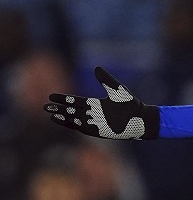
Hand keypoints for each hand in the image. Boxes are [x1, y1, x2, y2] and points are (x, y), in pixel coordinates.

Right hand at [44, 66, 159, 138]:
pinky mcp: (100, 131)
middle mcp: (93, 114)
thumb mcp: (117, 90)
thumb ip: (106, 80)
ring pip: (75, 120)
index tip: (51, 96)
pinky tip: (67, 121)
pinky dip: (75, 125)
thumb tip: (96, 68)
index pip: (75, 101)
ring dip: (63, 118)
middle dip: (59, 109)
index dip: (64, 99)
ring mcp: (95, 123)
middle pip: (72, 111)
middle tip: (45, 106)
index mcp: (95, 104)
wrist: (141, 119)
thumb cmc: (131, 105)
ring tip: (51, 115)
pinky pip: (84, 128)